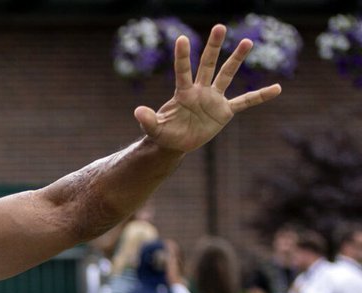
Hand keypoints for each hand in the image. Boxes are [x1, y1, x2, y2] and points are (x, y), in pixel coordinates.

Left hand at [133, 25, 281, 153]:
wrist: (176, 143)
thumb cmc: (164, 133)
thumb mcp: (154, 130)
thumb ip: (147, 120)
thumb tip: (137, 110)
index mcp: (183, 93)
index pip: (182, 71)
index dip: (183, 56)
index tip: (183, 38)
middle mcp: (200, 90)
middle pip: (208, 65)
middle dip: (213, 47)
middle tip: (219, 27)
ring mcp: (214, 99)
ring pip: (227, 75)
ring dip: (236, 59)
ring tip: (247, 41)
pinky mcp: (224, 111)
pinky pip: (245, 101)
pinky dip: (260, 96)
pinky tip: (277, 88)